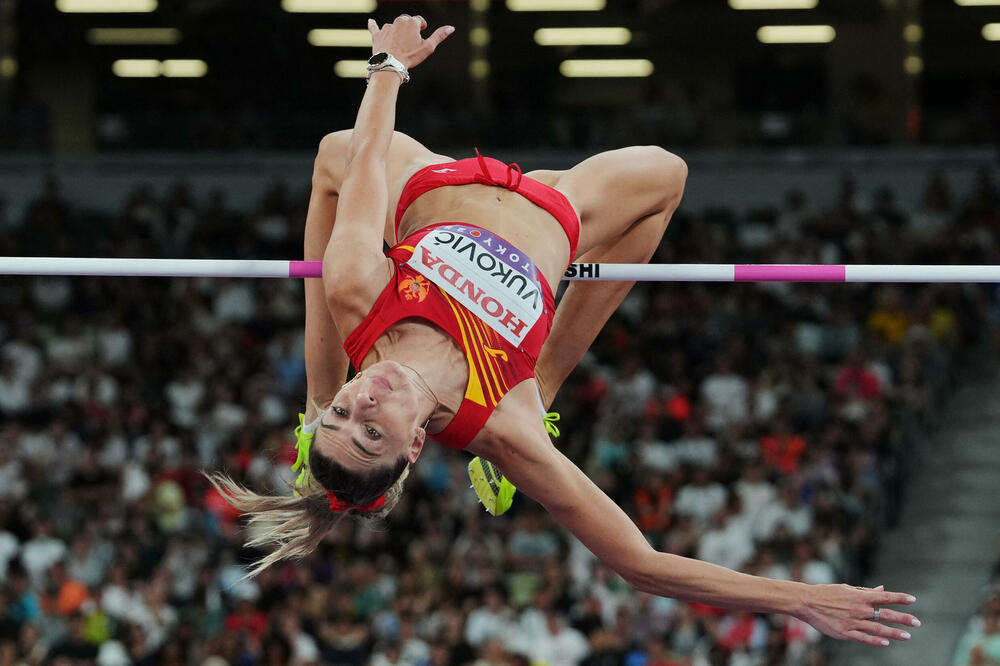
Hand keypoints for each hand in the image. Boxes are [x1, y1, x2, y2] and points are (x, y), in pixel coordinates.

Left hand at [367, 15, 453, 69]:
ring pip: (393, 27)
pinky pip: (374, 28)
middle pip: (406, 22)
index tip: (422, 31)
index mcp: (411, 22)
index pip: (419, 20)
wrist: (390, 64)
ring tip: (398, 45)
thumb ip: (439, 36)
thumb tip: (451, 27)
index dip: (421, 26)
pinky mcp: (377, 35)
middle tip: (411, 40)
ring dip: (396, 32)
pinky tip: (371, 22)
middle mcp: (398, 21)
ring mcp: (387, 27)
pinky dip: (373, 26)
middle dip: (409, 28)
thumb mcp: (428, 47)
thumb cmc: (410, 56)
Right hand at [797, 583, 919, 646]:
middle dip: (903, 618)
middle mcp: (858, 609)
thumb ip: (865, 591)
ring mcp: (852, 622)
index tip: (913, 600)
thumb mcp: (846, 588)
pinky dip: (875, 641)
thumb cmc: (826, 593)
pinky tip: (886, 642)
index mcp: (859, 596)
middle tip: (916, 622)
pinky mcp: (845, 632)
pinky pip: (863, 638)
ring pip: (878, 629)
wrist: (806, 602)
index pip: (884, 596)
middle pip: (885, 614)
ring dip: (894, 633)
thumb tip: (881, 589)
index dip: (899, 598)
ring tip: (907, 636)